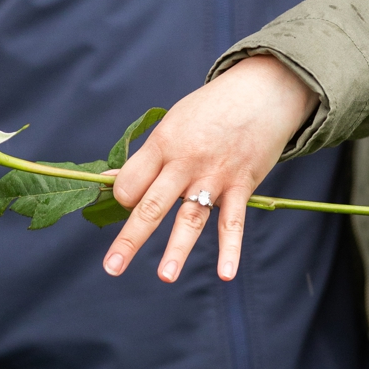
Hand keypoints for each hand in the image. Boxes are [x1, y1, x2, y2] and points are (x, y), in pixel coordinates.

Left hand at [103, 55, 316, 282]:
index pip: (130, 182)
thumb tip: (108, 182)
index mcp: (162, 144)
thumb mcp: (171, 124)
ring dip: (177, 249)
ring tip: (165, 276)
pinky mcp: (241, 185)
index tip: (127, 202)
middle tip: (113, 267)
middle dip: (129, 239)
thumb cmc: (209, 109)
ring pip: (190, 218)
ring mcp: (214, 176)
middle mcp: (184, 163)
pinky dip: (230, 249)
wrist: (260, 92)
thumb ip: (145, 158)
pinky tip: (226, 273)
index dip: (122, 197)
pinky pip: (233, 223)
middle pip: (151, 205)